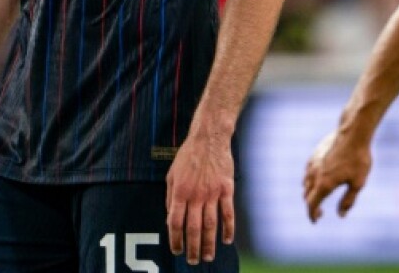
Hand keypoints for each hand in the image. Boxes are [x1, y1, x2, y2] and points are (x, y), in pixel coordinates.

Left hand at [166, 126, 234, 264]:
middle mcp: (195, 195)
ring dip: (209, 243)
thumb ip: (170, 197)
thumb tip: (169, 218)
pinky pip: (228, 213)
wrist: (210, 138)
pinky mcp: (227, 189)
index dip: (175, 239)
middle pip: (193, 228)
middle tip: (193, 261)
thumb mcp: (171, 174)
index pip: (175, 223)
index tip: (177, 251)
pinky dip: (228, 228)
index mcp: (179, 192)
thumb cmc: (188, 156)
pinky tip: (227, 240)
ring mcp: (212, 193)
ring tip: (208, 257)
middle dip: (192, 248)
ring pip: (210, 224)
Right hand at [302, 130, 371, 221]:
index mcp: (324, 184)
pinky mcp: (315, 155)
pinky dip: (310, 180)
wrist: (353, 133)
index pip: (312, 205)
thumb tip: (341, 215)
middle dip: (311, 206)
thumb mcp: (358, 183)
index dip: (312, 215)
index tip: (315, 221)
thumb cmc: (358, 159)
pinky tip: (318, 179)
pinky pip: (308, 172)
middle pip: (307, 195)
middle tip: (320, 212)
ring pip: (306, 183)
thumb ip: (348, 200)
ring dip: (309, 193)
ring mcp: (313, 163)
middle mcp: (315, 175)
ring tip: (319, 197)